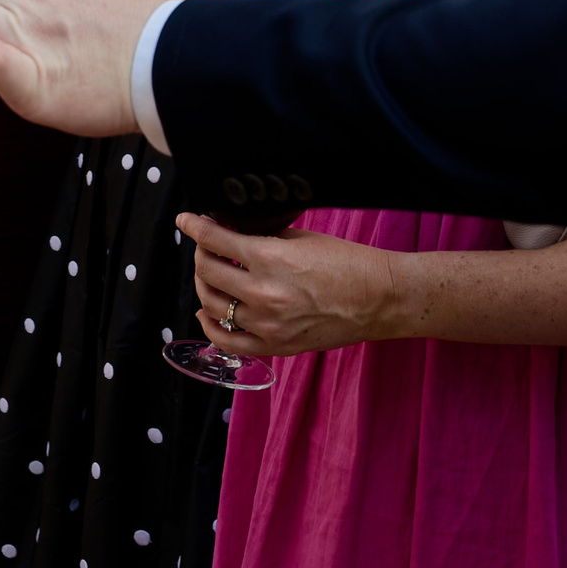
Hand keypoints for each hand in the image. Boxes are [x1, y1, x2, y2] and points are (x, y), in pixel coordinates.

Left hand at [179, 212, 409, 356]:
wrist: (380, 299)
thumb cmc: (346, 263)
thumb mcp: (299, 238)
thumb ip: (259, 237)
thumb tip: (227, 231)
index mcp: (269, 259)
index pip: (214, 240)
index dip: (194, 226)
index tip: (186, 220)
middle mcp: (262, 294)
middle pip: (208, 271)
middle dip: (201, 253)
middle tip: (207, 246)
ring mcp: (267, 325)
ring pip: (212, 305)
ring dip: (204, 285)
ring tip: (209, 274)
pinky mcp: (275, 347)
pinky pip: (227, 341)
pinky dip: (211, 325)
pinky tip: (207, 312)